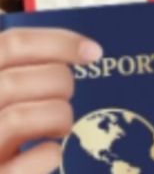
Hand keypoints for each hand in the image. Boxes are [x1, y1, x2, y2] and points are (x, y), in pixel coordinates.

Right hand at [0, 25, 101, 172]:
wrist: (2, 167)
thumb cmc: (5, 133)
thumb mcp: (9, 93)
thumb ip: (27, 72)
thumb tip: (85, 50)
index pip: (12, 44)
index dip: (58, 42)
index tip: (93, 52)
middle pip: (16, 80)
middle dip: (58, 84)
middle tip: (67, 96)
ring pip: (20, 117)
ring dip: (58, 117)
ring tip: (61, 125)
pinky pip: (31, 159)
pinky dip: (49, 153)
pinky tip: (51, 153)